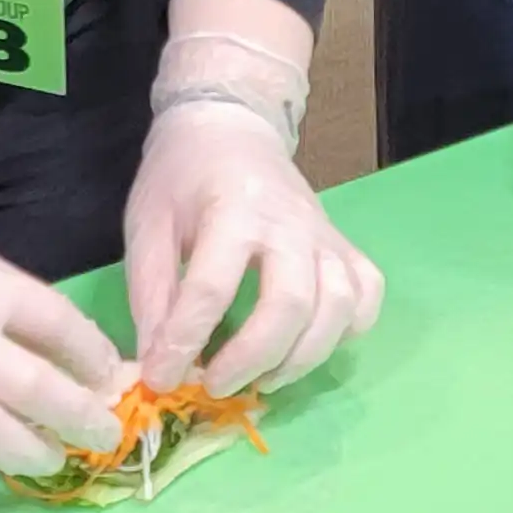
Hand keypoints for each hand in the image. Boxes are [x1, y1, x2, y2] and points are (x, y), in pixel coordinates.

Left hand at [124, 37, 382, 392]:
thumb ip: (151, 295)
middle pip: (290, 303)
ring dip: (300, 357)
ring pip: (337, 307)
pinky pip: (366, 296)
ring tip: (259, 379)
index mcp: (232, 208)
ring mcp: (325, 233)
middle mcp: (289, 221)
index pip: (211, 287)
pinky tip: (306, 345)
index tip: (161, 377)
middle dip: (252, 358)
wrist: (230, 127)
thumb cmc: (182, 178)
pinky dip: (345, 331)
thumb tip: (159, 364)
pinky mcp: (345, 245)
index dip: (185, 342)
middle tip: (214, 385)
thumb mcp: (147, 226)